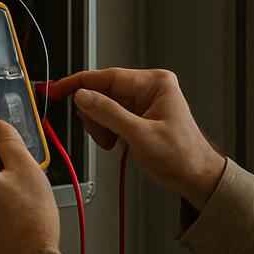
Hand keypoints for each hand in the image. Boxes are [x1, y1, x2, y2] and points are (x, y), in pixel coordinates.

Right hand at [47, 68, 226, 206]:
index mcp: (154, 83)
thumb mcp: (140, 136)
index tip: (57, 89)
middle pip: (102, 91)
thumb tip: (83, 96)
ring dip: (100, 126)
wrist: (196, 177)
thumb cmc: (181, 156)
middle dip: (95, 115)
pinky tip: (116, 144)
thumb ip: (108, 114)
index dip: (79, 83)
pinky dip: (107, 131)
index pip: (108, 76)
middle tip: (101, 135)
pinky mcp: (138, 116)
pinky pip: (110, 117)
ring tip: (113, 143)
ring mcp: (143, 102)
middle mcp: (148, 88)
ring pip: (103, 106)